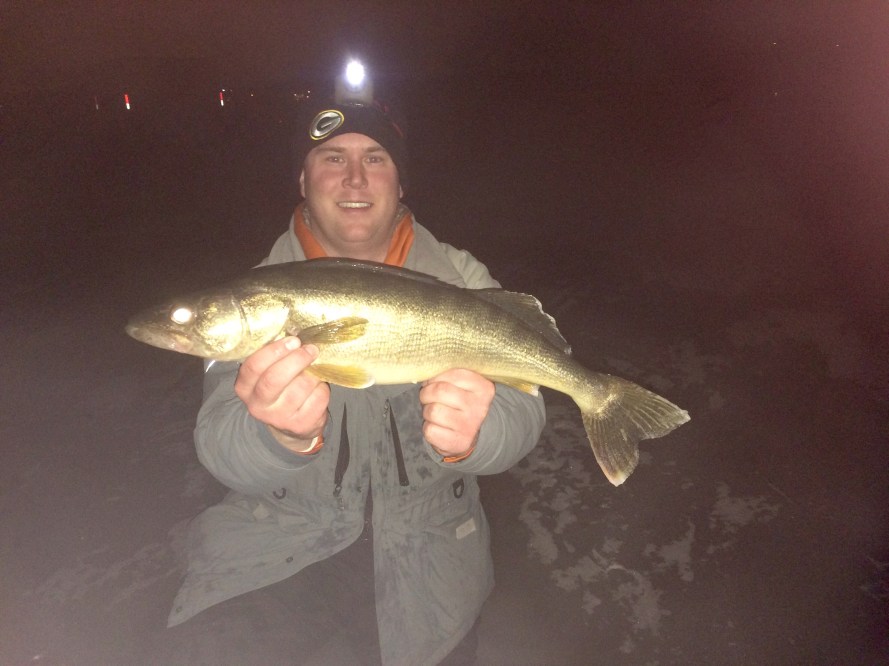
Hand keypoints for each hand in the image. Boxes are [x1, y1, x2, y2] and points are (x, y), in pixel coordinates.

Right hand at [234, 336, 329, 450]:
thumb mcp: (268, 372)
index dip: (275, 351)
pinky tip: (318, 387)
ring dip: (312, 374)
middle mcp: (257, 405)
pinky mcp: (299, 425)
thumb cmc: (280, 387)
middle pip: (275, 379)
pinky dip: (322, 388)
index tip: (294, 340)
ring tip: (314, 370)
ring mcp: (278, 418)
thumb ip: (274, 356)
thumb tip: (294, 332)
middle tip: (311, 349)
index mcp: (244, 387)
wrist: (290, 424)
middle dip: (296, 360)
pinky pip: (317, 399)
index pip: (253, 366)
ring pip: (300, 387)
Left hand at [419, 369, 494, 458]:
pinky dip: (428, 428)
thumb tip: (428, 372)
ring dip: (427, 411)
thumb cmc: (464, 406)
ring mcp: (469, 426)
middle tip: (428, 396)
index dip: (437, 376)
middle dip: (427, 393)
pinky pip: (430, 430)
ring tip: (434, 412)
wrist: (474, 436)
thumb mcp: (467, 387)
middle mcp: (479, 407)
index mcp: (483, 389)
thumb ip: (453, 376)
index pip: (455, 374)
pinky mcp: (458, 442)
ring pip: (432, 411)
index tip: (433, 381)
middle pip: (440, 391)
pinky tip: (437, 426)